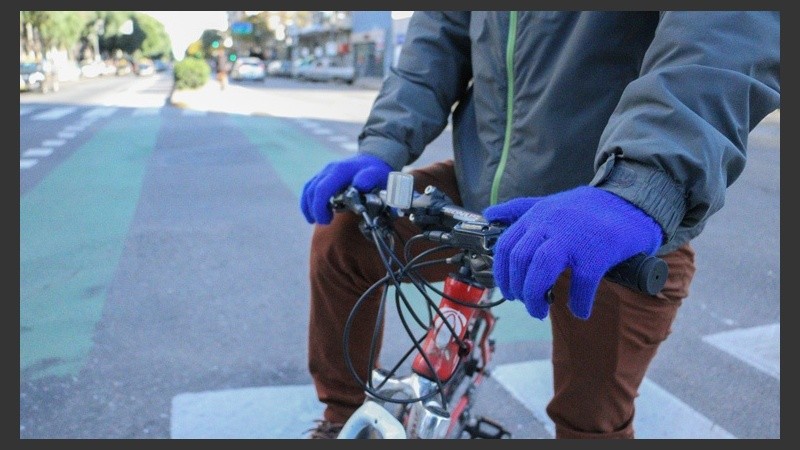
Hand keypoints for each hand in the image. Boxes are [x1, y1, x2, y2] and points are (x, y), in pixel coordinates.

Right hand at [300, 154, 392, 223]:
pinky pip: (309, 188)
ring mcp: (324, 172)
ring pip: (308, 189)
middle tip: (325, 222)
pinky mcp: (322, 176)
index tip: (327, 220)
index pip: (322, 189)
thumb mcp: (377, 173)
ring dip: (309, 207)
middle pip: (313, 191)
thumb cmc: (375, 170)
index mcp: (340, 171)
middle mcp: (329, 170)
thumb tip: (359, 185)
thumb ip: (369, 178)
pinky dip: (308, 202)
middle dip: (315, 209)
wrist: (372, 159)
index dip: (319, 206)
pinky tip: (312, 214)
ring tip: (319, 220)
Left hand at [483, 186, 662, 319]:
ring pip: (540, 271)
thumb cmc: (590, 209)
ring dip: (536, 298)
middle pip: (520, 262)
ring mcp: (574, 237)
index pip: (505, 247)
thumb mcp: (551, 203)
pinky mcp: (597, 252)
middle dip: (519, 290)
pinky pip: (581, 285)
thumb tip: (489, 213)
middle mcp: (550, 223)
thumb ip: (520, 209)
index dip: (502, 274)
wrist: (633, 204)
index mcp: (537, 215)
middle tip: (528, 304)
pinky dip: (578, 303)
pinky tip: (580, 310)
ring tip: (541, 310)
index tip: (509, 291)